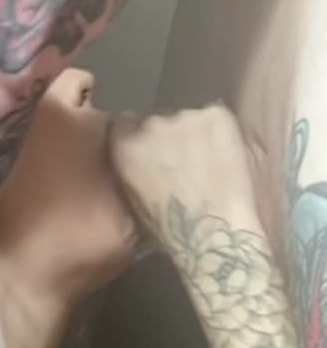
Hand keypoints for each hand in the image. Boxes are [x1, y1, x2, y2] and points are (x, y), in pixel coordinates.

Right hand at [110, 105, 260, 248]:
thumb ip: (131, 168)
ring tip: (207, 165)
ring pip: (188, 119)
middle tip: (182, 165)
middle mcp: (150, 123)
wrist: (214, 232)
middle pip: (157, 120)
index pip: (125, 124)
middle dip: (167, 138)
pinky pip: (215, 118)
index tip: (152, 155)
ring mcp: (185, 115)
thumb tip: (138, 158)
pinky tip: (225, 159)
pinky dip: (220, 134)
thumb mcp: (133, 199)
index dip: (140, 139)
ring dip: (194, 136)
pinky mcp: (217, 115)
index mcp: (124, 145)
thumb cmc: (171, 230)